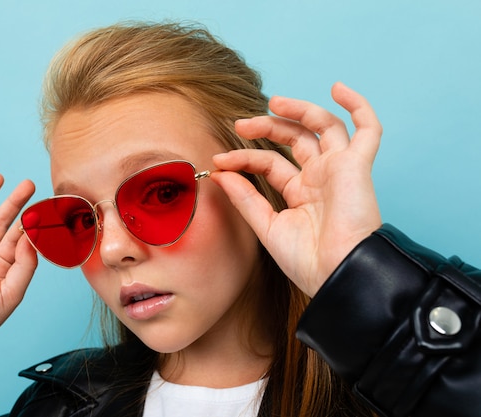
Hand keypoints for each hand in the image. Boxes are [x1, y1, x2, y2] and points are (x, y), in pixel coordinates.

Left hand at [212, 82, 381, 296]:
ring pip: (323, 126)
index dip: (244, 158)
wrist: (336, 276)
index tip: (220, 161)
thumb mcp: (267, 227)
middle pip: (295, 139)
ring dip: (300, 110)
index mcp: (300, 193)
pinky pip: (368, 130)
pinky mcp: (358, 166)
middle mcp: (320, 178)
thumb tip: (219, 173)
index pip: (270, 163)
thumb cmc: (307, 261)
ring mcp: (340, 169)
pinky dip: (358, 107)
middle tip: (241, 124)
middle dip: (268, 127)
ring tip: (273, 103)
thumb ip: (244, 198)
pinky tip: (338, 89)